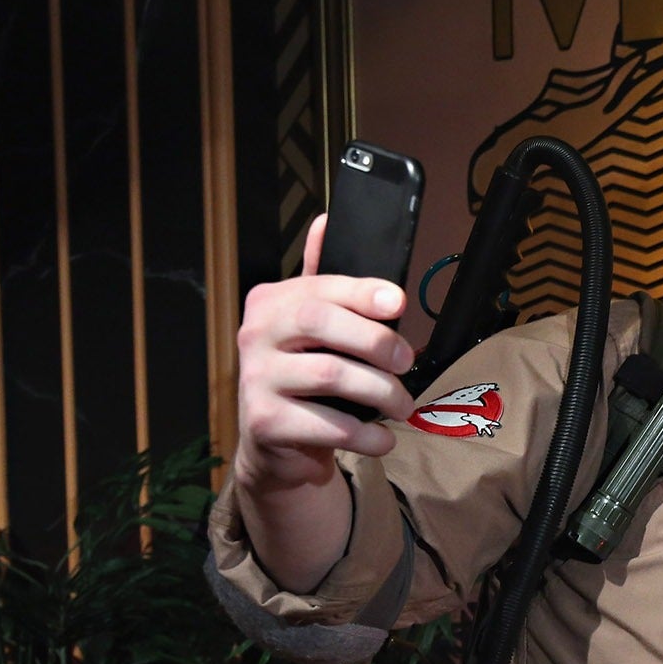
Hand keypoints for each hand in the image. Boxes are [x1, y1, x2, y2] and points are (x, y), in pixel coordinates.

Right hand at [233, 213, 416, 491]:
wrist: (275, 443)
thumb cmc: (303, 375)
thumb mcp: (311, 325)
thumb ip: (322, 279)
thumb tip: (328, 220)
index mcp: (270, 302)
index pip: (320, 286)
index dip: (363, 292)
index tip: (399, 302)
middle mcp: (254, 334)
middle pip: (321, 322)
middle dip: (376, 340)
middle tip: (408, 362)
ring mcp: (255, 379)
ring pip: (330, 374)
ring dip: (381, 392)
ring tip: (402, 405)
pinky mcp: (264, 422)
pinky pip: (328, 425)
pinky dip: (366, 434)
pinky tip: (383, 438)